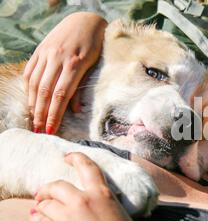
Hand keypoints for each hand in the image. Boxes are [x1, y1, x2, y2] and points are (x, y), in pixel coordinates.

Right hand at [23, 12, 106, 133]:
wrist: (86, 20)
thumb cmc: (96, 46)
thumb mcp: (94, 66)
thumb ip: (82, 87)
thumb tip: (76, 111)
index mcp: (75, 64)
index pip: (61, 95)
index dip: (55, 114)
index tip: (52, 130)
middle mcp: (58, 58)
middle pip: (46, 92)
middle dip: (42, 114)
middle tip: (40, 130)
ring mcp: (47, 53)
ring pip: (35, 82)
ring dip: (33, 104)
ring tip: (34, 119)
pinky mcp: (40, 50)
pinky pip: (30, 71)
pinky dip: (29, 88)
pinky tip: (31, 100)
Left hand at [29, 152, 146, 220]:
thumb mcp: (119, 213)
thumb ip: (103, 201)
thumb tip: (90, 199)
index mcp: (102, 194)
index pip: (86, 166)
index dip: (75, 158)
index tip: (68, 157)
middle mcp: (82, 201)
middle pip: (56, 186)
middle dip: (48, 189)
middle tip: (45, 193)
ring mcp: (66, 218)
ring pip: (45, 204)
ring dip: (43, 205)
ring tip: (43, 209)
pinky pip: (38, 220)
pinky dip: (37, 218)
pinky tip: (38, 218)